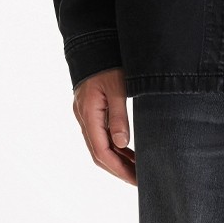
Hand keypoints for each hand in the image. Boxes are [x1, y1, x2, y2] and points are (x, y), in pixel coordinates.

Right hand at [73, 68, 136, 185]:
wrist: (94, 42)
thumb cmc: (108, 63)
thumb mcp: (118, 89)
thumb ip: (119, 117)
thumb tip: (121, 144)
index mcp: (88, 113)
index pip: (101, 151)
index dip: (119, 169)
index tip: (136, 179)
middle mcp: (83, 117)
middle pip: (99, 153)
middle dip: (119, 169)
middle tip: (139, 180)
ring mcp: (85, 114)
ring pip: (100, 146)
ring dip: (118, 159)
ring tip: (138, 169)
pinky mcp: (91, 111)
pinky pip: (101, 135)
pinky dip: (116, 147)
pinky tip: (130, 152)